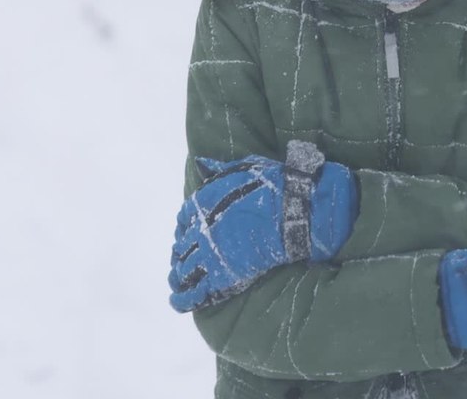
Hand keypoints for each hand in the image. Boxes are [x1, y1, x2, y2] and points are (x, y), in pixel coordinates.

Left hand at [168, 141, 356, 312]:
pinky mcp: (221, 275)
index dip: (184, 228)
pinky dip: (183, 299)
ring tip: (177, 284)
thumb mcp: (241, 168)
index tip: (187, 234)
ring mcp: (209, 253)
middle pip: (182, 246)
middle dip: (181, 254)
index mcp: (201, 203)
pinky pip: (196, 291)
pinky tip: (178, 302)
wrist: (290, 211)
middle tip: (182, 262)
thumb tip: (201, 164)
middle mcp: (199, 229)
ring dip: (178, 277)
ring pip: (184, 270)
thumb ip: (218, 171)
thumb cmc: (271, 187)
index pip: (184, 218)